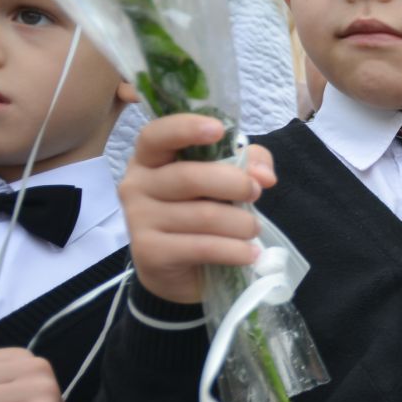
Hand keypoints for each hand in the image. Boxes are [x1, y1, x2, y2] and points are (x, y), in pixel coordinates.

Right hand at [119, 115, 271, 304]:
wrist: (181, 272)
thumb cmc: (202, 213)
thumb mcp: (225, 181)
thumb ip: (248, 163)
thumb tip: (264, 175)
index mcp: (150, 159)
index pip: (156, 135)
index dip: (185, 129)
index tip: (217, 130)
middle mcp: (136, 185)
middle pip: (189, 177)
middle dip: (235, 183)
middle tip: (256, 193)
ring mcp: (138, 219)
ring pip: (204, 215)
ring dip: (242, 223)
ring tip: (252, 230)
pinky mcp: (149, 252)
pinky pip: (204, 247)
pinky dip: (236, 251)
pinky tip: (249, 253)